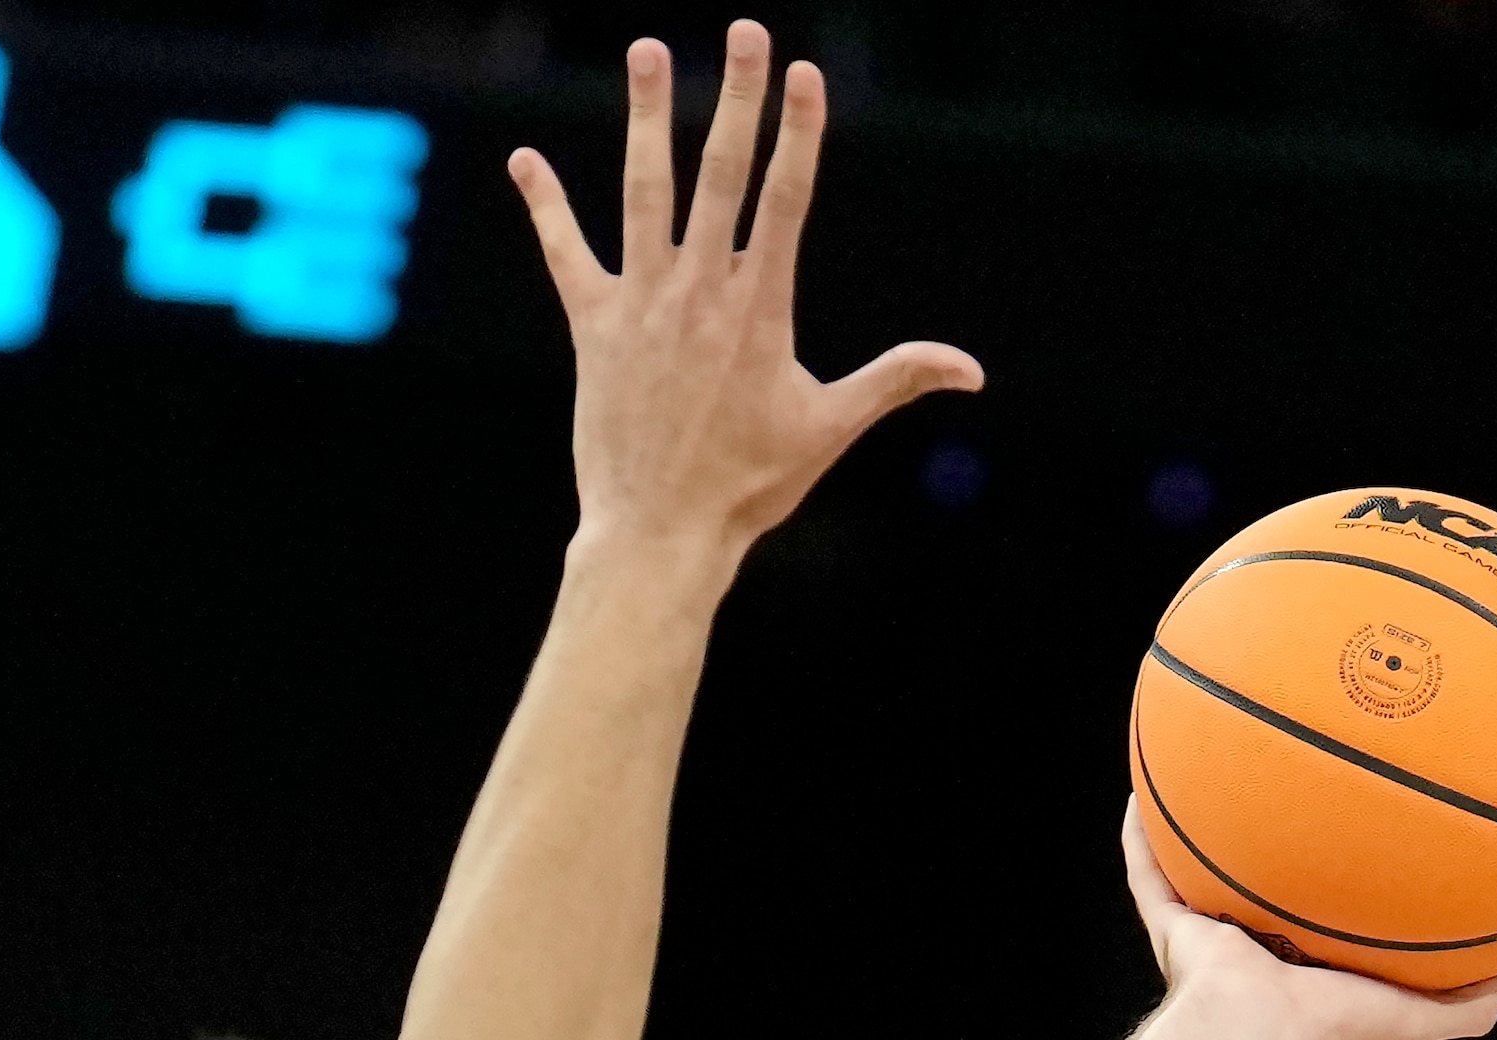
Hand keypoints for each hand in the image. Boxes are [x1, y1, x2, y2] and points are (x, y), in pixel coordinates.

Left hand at [507, 26, 981, 561]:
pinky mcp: (593, 325)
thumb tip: (972, 370)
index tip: (804, 75)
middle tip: (745, 30)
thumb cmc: (750, 485)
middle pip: (721, 172)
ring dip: (646, 116)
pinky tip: (524, 160)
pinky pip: (565, 253)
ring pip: (645, 190)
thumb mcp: (831, 429)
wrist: (660, 532)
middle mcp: (699, 290)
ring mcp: (642, 302)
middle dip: (737, 97)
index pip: (786, 198)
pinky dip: (545, 206)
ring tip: (649, 50)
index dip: (798, 132)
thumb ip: (896, 381)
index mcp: (760, 306)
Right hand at [1119, 804, 1496, 1039]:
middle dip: (1267, 854)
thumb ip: (1464, 1007)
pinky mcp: (1172, 925)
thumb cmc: (1326, 1028)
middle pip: (1256, 891)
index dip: (1331, 891)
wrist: (1256, 1029)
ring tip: (1206, 779)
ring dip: (1199, 836)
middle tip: (1287, 801)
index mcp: (1301, 972)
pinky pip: (1148, 871)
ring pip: (1198, 876)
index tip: (1351, 848)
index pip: (1317, 926)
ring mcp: (1206, 936)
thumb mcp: (1413, 1018)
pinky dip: (1141, 838)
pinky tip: (1142, 794)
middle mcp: (1250, 951)